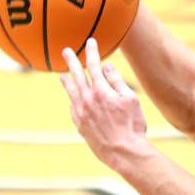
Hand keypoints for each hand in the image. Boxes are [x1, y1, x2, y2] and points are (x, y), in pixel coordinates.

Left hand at [60, 37, 149, 169]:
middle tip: (66, 51)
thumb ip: (117, 81)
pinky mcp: (79, 125)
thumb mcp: (131, 100)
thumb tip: (106, 67)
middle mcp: (87, 100)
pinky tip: (73, 99)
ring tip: (62, 75)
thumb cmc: (132, 126)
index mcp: (101, 91)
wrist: (123, 152)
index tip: (90, 42)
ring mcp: (81, 113)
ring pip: (71, 92)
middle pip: (76, 75)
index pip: (94, 65)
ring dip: (66, 81)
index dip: (92, 52)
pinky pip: (73, 107)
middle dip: (71, 61)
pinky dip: (72, 99)